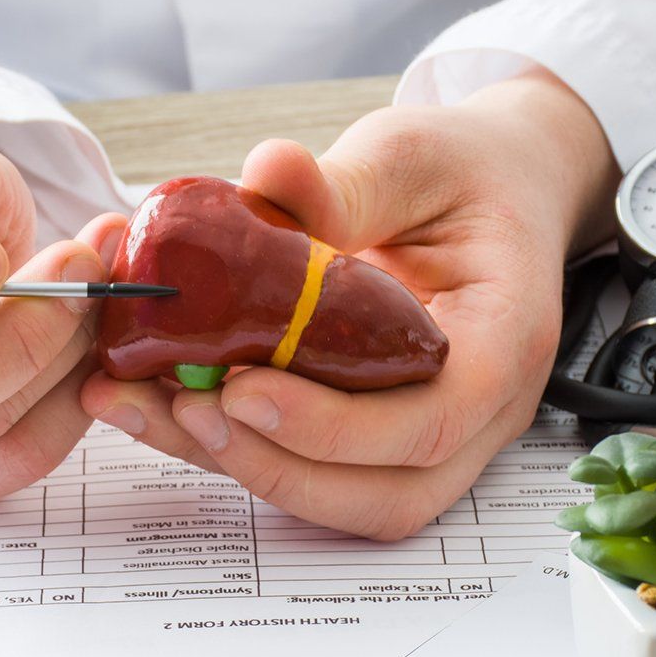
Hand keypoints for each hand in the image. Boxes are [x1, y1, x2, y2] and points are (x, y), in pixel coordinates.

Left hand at [81, 70, 619, 537]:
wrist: (494, 193)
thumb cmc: (464, 175)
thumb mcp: (414, 157)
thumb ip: (349, 182)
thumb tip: (266, 174)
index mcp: (503, 340)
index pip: (432, 422)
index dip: (334, 427)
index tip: (243, 388)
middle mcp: (475, 412)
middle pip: (384, 494)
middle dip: (275, 466)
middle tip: (185, 407)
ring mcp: (426, 435)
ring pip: (341, 499)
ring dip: (240, 465)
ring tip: (152, 407)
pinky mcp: (373, 437)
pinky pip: (310, 468)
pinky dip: (235, 447)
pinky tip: (163, 403)